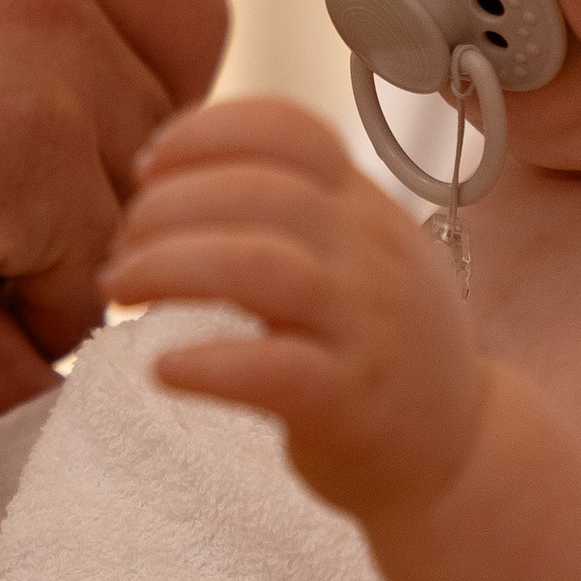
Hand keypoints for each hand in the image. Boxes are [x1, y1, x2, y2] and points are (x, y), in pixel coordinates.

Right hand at [0, 0, 227, 372]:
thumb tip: (64, 10)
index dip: (143, 0)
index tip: (90, 73)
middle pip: (189, 16)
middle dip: (139, 110)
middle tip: (42, 180)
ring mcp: (36, 20)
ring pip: (149, 147)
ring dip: (75, 217)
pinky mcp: (37, 146)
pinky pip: (98, 254)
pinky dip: (33, 305)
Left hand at [103, 98, 482, 525]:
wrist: (460, 451)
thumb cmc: (382, 345)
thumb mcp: (357, 254)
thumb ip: (292, 209)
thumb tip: (171, 177)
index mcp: (365, 205)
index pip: (290, 129)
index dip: (205, 132)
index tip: (148, 166)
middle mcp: (371, 251)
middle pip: (260, 190)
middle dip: (166, 207)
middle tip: (121, 246)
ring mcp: (366, 325)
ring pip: (259, 267)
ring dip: (170, 268)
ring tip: (121, 289)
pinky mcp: (350, 401)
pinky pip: (271, 369)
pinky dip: (206, 362)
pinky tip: (163, 369)